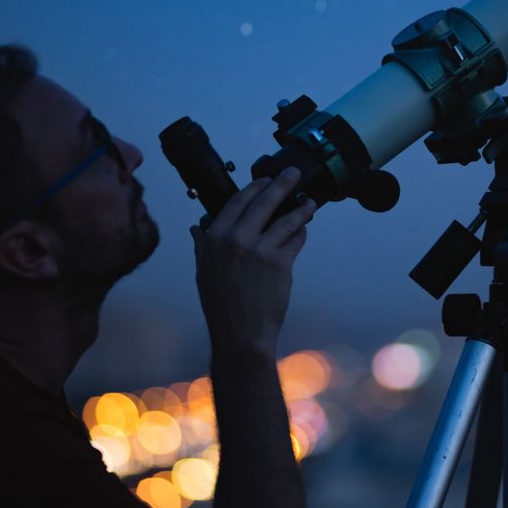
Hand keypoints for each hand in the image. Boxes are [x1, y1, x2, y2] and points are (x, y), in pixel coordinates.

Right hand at [190, 167, 315, 359]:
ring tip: (310, 201)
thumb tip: (197, 228)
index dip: (254, 188)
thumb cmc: (221, 305)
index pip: (237, 202)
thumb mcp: (203, 272)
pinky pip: (294, 240)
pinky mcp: (280, 262)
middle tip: (293, 174)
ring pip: (286, 220)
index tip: (265, 179)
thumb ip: (203, 247)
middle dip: (281, 184)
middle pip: (264, 202)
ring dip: (301, 208)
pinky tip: (305, 228)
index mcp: (215, 239)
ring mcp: (260, 250)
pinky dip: (300, 232)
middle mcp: (236, 239)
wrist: (240, 333)